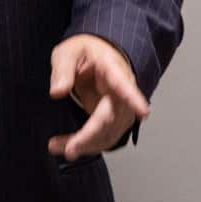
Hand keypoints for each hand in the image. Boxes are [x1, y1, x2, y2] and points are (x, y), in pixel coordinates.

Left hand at [47, 34, 148, 158]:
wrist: (95, 55)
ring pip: (110, 133)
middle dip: (92, 136)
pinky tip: (67, 146)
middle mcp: (122, 90)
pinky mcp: (112, 119)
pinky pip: (104, 137)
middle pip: (112, 118)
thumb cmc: (83, 52)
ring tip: (57, 146)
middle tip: (70, 149)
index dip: (134, 98)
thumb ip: (62, 70)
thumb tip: (57, 92)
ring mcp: (119, 107)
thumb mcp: (67, 52)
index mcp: (112, 69)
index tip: (143, 111)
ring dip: (86, 145)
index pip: (124, 84)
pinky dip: (87, 146)